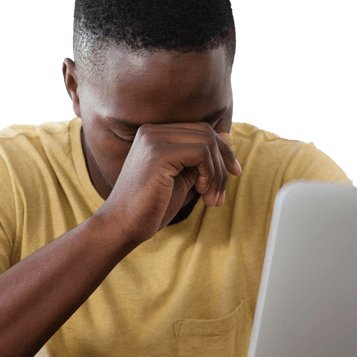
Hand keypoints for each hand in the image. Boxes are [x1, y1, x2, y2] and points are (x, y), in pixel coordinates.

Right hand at [100, 124, 239, 244]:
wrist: (122, 226)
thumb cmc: (151, 207)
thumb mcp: (182, 178)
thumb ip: (201, 160)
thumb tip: (228, 138)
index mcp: (155, 134)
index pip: (201, 130)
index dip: (223, 150)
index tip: (233, 174)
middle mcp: (152, 131)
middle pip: (206, 133)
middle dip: (224, 163)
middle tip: (220, 194)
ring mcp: (154, 140)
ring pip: (207, 143)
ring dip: (217, 174)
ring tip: (211, 199)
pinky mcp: (158, 154)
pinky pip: (201, 154)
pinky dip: (209, 174)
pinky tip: (201, 192)